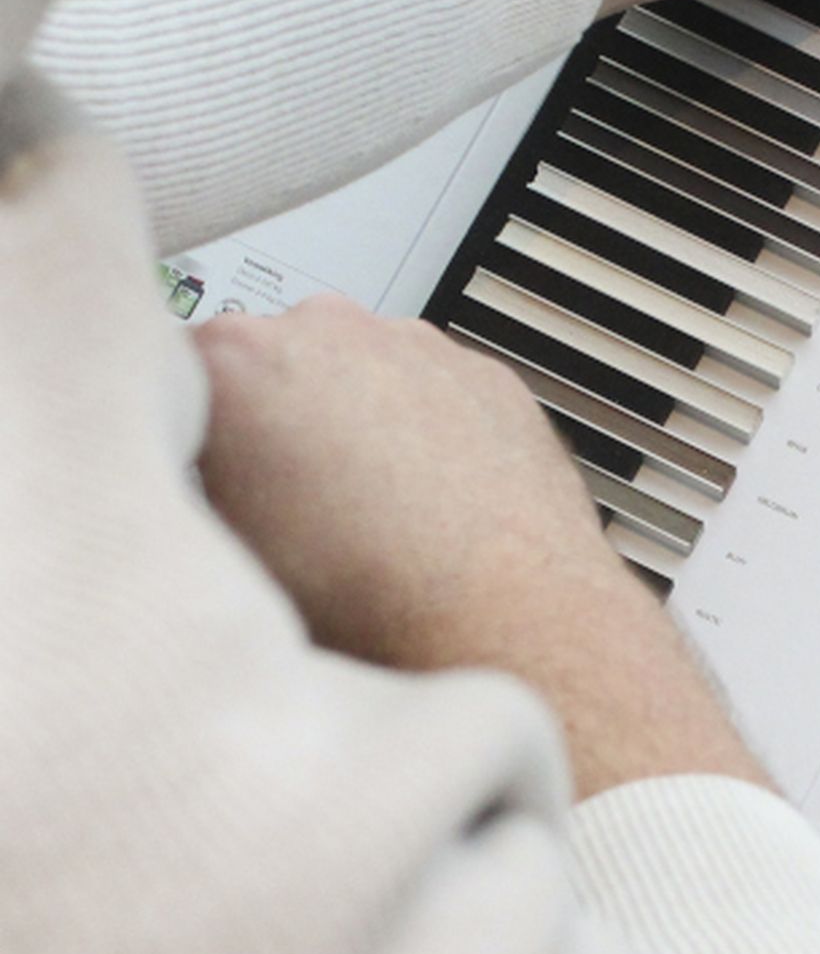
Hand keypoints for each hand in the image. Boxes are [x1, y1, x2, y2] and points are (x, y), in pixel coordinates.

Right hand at [196, 297, 764, 793]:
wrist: (508, 621)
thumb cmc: (369, 605)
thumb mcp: (226, 555)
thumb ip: (197, 491)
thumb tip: (199, 486)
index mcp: (237, 364)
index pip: (178, 373)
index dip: (189, 436)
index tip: (205, 478)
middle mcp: (327, 332)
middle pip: (270, 363)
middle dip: (274, 423)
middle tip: (286, 508)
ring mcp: (414, 346)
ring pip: (357, 373)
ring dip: (355, 424)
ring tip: (368, 518)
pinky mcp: (486, 373)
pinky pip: (435, 394)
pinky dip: (428, 435)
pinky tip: (430, 507)